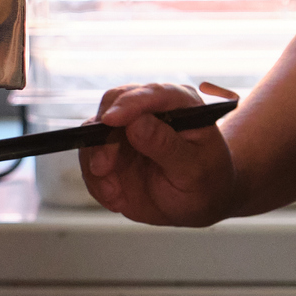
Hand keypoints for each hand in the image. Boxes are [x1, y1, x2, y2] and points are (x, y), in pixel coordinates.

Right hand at [81, 82, 238, 226]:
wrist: (197, 202)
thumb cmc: (206, 181)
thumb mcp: (194, 170)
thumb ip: (166, 146)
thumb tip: (137, 123)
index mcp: (180, 103)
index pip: (152, 93)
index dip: (129, 104)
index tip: (111, 120)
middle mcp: (149, 109)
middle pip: (113, 104)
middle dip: (103, 136)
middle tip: (103, 168)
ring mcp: (127, 128)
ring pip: (94, 131)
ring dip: (96, 162)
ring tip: (113, 194)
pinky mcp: (111, 149)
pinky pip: (89, 157)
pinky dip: (96, 180)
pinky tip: (115, 199)